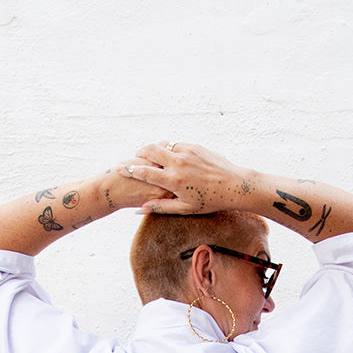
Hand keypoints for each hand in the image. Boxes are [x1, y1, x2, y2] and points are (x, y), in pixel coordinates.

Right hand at [120, 142, 256, 214]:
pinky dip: (168, 147)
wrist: (234, 185)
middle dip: (139, 153)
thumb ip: (162, 207)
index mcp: (174, 180)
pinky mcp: (195, 146)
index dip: (129, 170)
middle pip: (150, 151)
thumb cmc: (210, 201)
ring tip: (149, 155)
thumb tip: (142, 209)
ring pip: (163, 144)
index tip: (118, 168)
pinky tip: (168, 154)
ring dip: (153, 148)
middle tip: (134, 158)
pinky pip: (176, 144)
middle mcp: (179, 162)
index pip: (145, 171)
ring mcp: (187, 151)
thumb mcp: (185, 208)